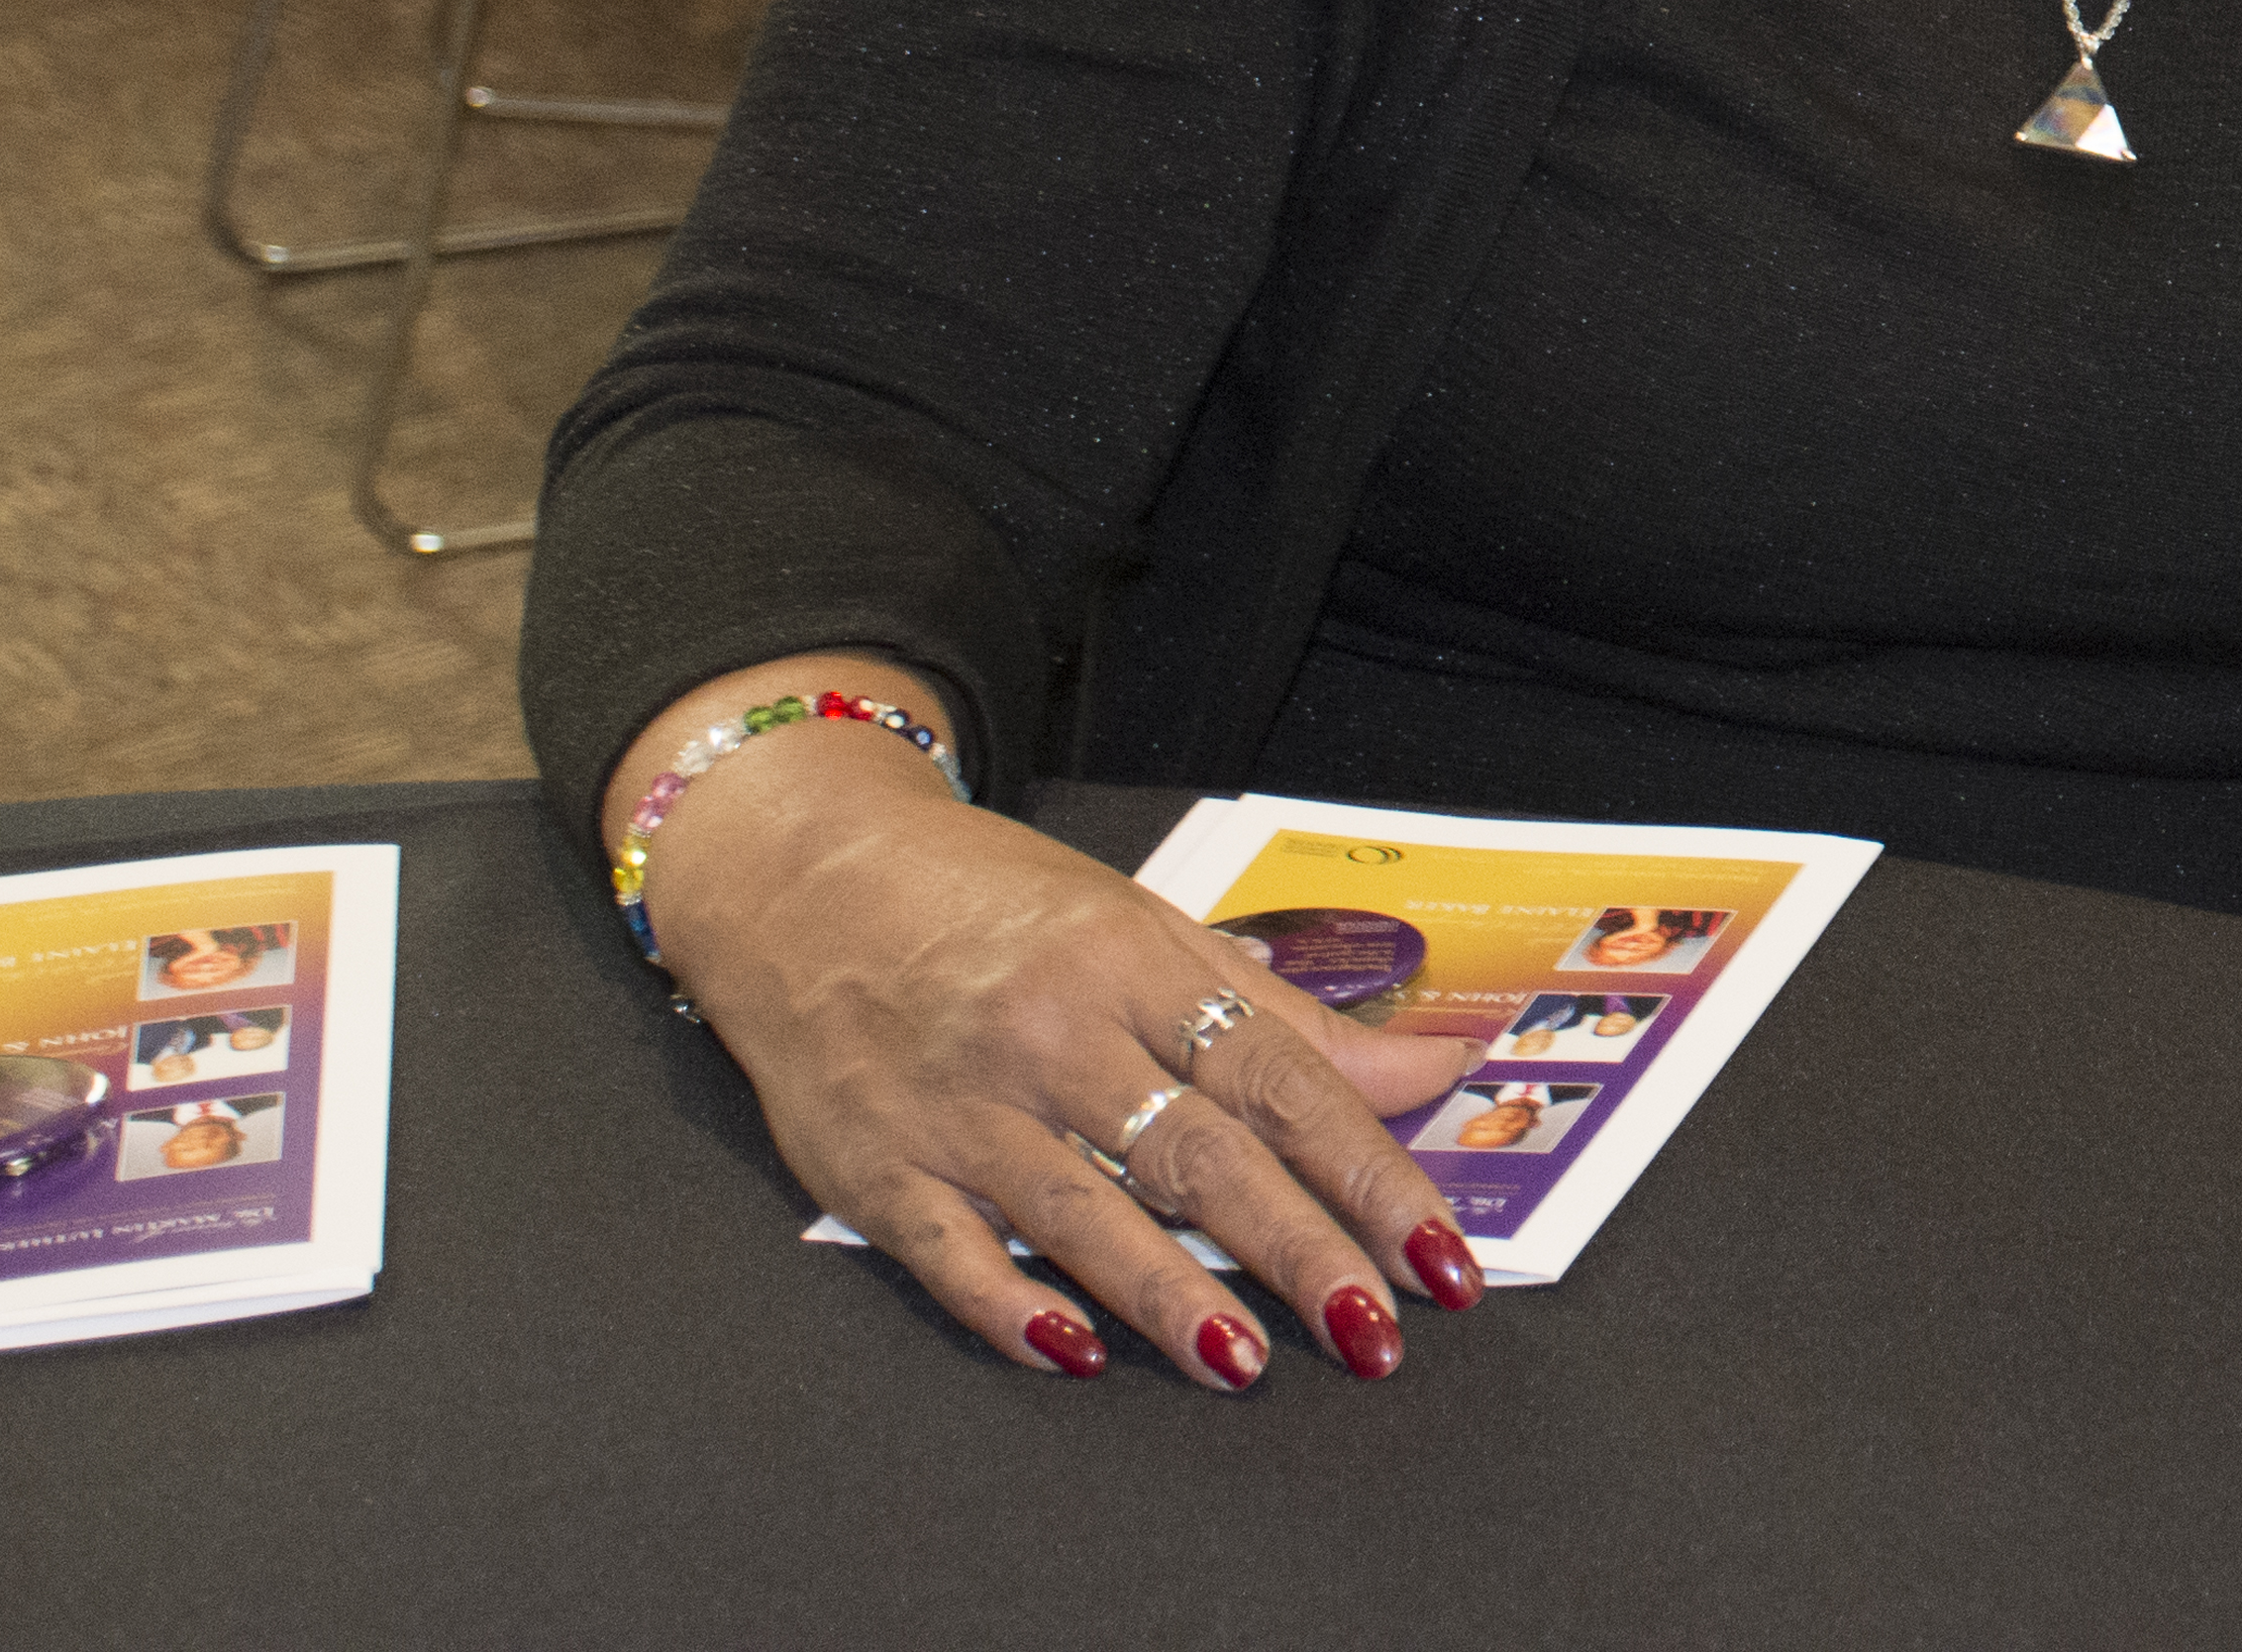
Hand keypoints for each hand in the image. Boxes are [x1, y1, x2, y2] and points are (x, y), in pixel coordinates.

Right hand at [633, 704, 1478, 1385]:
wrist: (806, 876)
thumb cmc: (995, 906)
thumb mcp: (1151, 929)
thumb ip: (1288, 1018)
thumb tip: (1432, 1070)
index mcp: (1135, 965)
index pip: (1280, 1080)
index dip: (1368, 1170)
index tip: (1435, 1250)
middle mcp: (1053, 1034)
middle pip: (1196, 1156)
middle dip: (1295, 1250)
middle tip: (1373, 1330)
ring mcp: (960, 1104)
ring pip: (1081, 1212)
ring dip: (1168, 1297)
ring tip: (1244, 1364)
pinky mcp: (873, 1164)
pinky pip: (947, 1249)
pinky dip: (1008, 1303)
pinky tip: (1072, 1352)